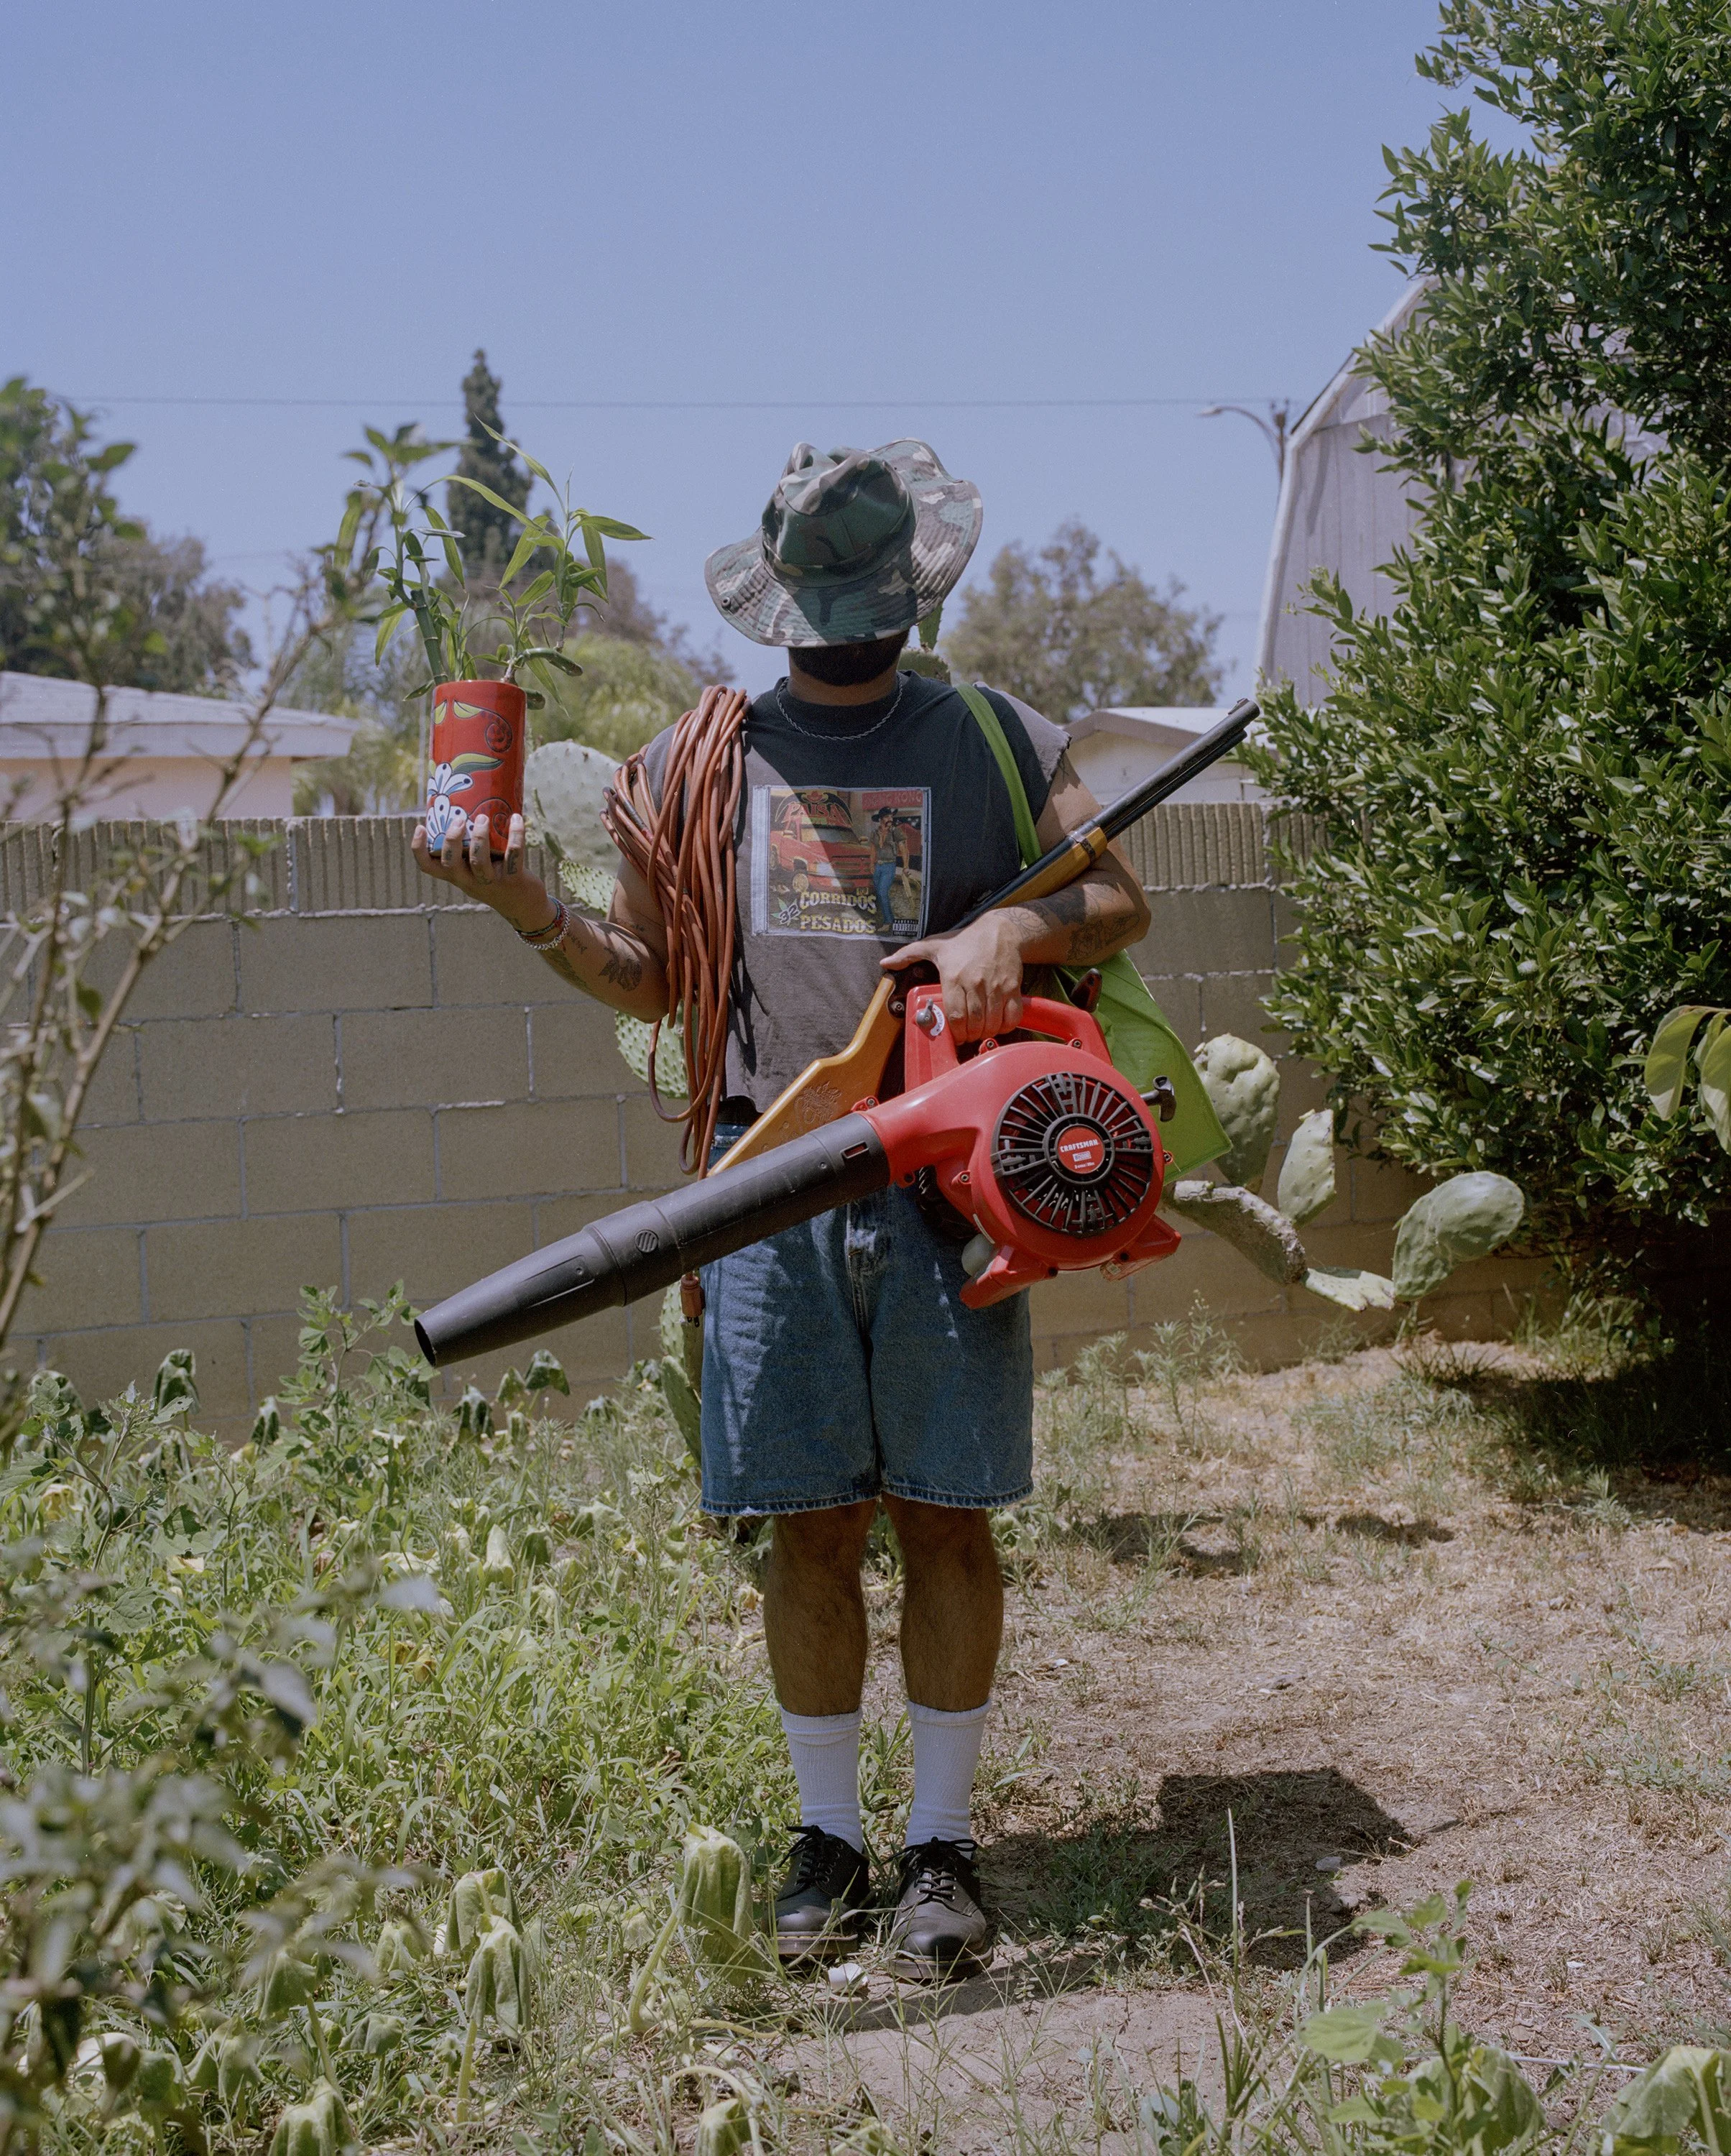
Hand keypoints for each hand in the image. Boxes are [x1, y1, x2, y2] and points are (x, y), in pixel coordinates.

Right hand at [410, 810, 556, 934]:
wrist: (524, 907)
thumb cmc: (496, 878)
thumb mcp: (477, 868)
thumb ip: (469, 848)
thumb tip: (468, 806)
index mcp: (456, 876)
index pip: (428, 867)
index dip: (419, 849)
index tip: (420, 827)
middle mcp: (469, 881)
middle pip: (450, 864)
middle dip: (452, 839)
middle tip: (459, 819)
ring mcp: (491, 883)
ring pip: (478, 862)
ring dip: (479, 837)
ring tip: (483, 817)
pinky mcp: (513, 880)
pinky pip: (514, 856)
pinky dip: (515, 835)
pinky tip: (516, 818)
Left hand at [883, 915, 1025, 1040]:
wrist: (1001, 930)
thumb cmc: (965, 940)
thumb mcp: (934, 944)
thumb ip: (908, 955)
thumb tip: (885, 962)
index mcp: (953, 976)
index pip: (955, 1015)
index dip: (955, 1032)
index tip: (956, 1036)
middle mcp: (975, 983)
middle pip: (974, 1023)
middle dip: (970, 1035)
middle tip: (968, 1035)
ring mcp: (996, 986)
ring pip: (992, 1022)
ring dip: (987, 1032)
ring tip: (982, 1030)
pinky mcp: (1013, 987)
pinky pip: (1012, 1016)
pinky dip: (1006, 1026)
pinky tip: (999, 1024)